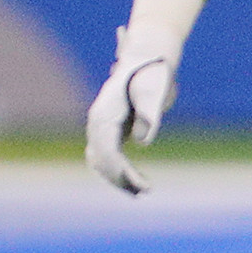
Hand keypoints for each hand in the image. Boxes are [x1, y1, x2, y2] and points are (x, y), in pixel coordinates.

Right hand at [83, 47, 177, 194]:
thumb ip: (148, 115)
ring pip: (101, 160)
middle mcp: (97, 123)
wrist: (147, 60)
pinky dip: (116, 170)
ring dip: (117, 178)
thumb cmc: (152, 75)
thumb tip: (142, 143)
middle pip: (102, 160)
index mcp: (104, 115)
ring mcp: (101, 126)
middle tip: (144, 193)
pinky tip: (132, 181)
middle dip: (120, 179)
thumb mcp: (154, 91)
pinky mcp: (110, 128)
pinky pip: (106, 155)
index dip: (122, 172)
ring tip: (140, 192)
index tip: (140, 186)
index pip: (107, 152)